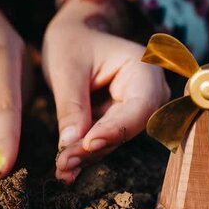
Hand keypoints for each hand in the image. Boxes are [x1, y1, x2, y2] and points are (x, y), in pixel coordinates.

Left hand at [43, 0, 169, 183]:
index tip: (88, 144)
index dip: (115, 129)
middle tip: (63, 162)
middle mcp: (148, 94)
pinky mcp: (120, 123)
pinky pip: (104, 142)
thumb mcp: (67, 68)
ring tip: (61, 168)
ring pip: (114, 141)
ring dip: (86, 156)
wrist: (75, 37)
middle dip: (93, 148)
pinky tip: (65, 170)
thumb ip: (71, 105)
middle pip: (126, 129)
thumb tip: (70, 144)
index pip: (138, 107)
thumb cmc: (73, 43)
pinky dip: (84, 154)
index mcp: (144, 70)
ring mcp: (136, 111)